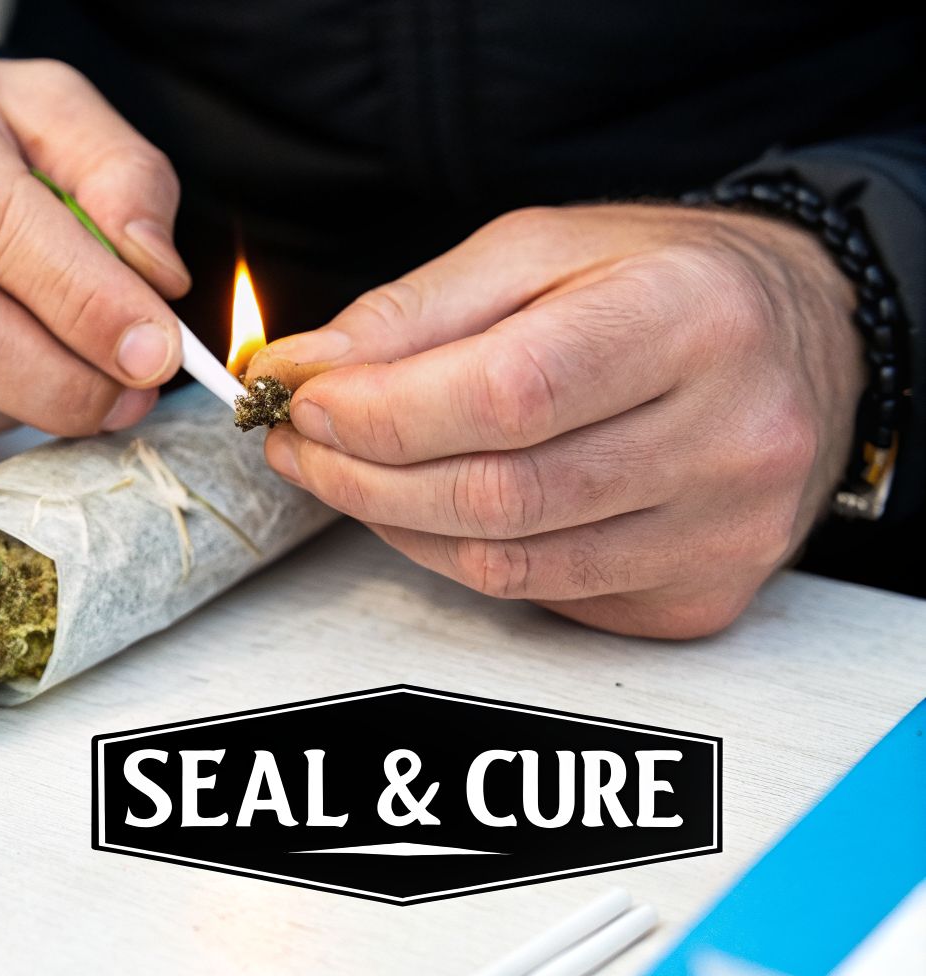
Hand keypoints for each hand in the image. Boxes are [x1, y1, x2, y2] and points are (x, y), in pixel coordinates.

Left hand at [250, 204, 862, 637]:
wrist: (804, 339)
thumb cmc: (663, 282)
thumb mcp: (539, 249)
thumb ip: (415, 312)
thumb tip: (303, 368)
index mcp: (691, 317)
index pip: (508, 394)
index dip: (384, 411)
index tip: (305, 399)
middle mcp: (731, 434)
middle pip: (499, 494)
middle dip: (364, 476)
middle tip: (300, 443)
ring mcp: (724, 530)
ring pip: (508, 563)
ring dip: (397, 524)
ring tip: (348, 471)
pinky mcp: (704, 594)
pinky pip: (546, 596)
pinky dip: (465, 557)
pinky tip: (440, 507)